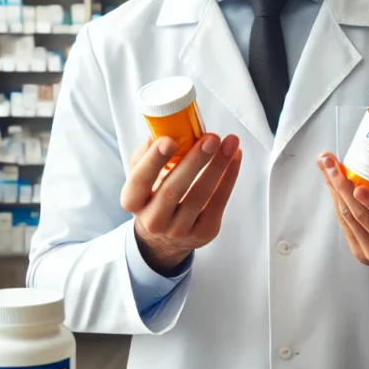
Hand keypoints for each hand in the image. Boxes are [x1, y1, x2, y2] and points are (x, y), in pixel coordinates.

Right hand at [122, 133, 241, 273]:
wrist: (164, 239)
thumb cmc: (154, 196)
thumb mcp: (141, 177)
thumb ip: (147, 154)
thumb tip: (163, 130)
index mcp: (132, 201)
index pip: (140, 180)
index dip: (154, 160)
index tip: (169, 140)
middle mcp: (153, 220)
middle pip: (173, 189)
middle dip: (195, 161)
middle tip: (211, 138)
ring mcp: (179, 230)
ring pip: (200, 196)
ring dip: (218, 166)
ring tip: (229, 143)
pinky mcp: (204, 232)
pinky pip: (219, 202)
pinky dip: (229, 177)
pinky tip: (235, 157)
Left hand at [316, 149, 368, 281]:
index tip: (358, 188)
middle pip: (362, 217)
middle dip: (342, 187)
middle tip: (330, 163)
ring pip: (349, 219)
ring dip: (334, 191)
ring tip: (326, 166)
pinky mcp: (360, 254)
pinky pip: (345, 224)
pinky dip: (337, 201)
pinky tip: (331, 184)